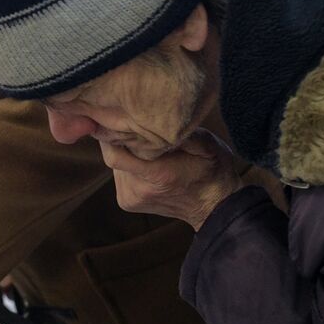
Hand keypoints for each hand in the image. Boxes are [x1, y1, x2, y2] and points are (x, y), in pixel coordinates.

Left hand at [102, 130, 243, 229]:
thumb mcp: (208, 145)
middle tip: (131, 123)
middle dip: (119, 138)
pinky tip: (143, 160)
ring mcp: (130, 198)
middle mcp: (139, 190)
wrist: (214, 207)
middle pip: (112, 156)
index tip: (116, 117)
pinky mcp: (126, 202)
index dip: (110, 134)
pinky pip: (119, 175)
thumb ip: (182, 132)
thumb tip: (158, 116)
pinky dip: (127, 164)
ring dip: (124, 151)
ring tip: (141, 142)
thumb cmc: (213, 171)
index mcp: (158, 175)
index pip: (115, 154)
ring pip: (115, 164)